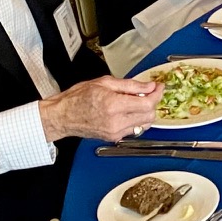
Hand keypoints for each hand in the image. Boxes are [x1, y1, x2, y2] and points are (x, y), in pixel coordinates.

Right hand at [39, 75, 162, 143]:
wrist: (63, 116)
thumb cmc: (78, 97)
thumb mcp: (105, 82)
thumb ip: (131, 85)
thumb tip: (149, 87)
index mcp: (114, 105)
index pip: (147, 104)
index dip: (157, 94)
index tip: (158, 87)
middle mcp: (116, 122)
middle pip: (149, 116)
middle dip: (152, 103)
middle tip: (147, 93)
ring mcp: (115, 132)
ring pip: (144, 124)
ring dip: (145, 112)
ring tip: (135, 101)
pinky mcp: (114, 138)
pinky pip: (134, 129)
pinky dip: (136, 119)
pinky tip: (127, 111)